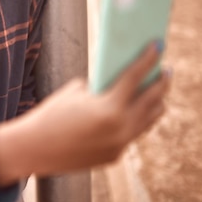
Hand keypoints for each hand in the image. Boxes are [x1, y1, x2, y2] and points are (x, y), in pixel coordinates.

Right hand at [0, 41, 170, 184]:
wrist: (34, 148)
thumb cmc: (51, 113)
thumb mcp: (76, 93)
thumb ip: (101, 87)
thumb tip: (122, 80)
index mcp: (109, 107)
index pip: (135, 77)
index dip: (148, 58)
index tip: (158, 45)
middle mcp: (121, 128)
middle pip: (152, 100)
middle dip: (161, 82)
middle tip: (167, 69)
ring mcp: (120, 145)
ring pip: (149, 120)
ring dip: (155, 103)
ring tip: (157, 91)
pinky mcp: (115, 156)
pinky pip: (132, 134)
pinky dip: (135, 119)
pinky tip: (136, 110)